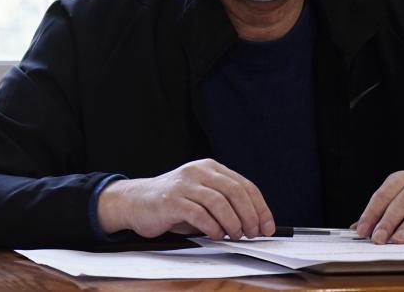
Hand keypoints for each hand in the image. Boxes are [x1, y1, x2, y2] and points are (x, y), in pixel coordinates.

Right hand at [96, 159, 275, 240]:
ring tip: (235, 235)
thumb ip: (224, 203)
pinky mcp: (172, 200)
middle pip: (234, 191)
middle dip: (249, 215)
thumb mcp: (202, 196)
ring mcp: (185, 184)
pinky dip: (212, 227)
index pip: (244, 185)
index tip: (267, 225)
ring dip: (232, 223)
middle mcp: (198, 171)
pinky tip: (215, 235)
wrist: (136, 202)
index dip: (260, 207)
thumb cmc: (173, 203)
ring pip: (219, 202)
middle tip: (253, 233)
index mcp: (210, 168)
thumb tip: (253, 223)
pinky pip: (199, 214)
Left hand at [352, 172, 403, 244]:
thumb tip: (355, 228)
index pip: (381, 196)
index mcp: (399, 180)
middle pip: (398, 205)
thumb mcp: (397, 202)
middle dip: (387, 223)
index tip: (361, 230)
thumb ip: (378, 214)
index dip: (370, 214)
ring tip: (396, 241)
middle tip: (377, 239)